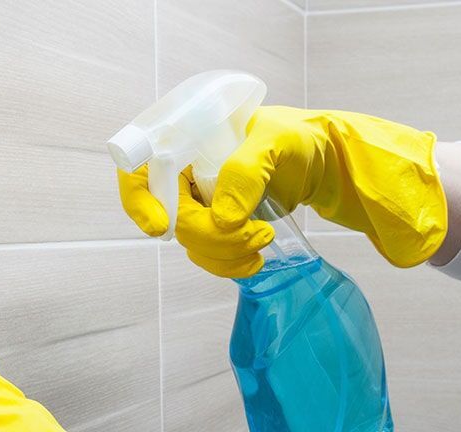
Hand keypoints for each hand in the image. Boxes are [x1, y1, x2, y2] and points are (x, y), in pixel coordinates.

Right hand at [118, 106, 447, 275]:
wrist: (323, 162)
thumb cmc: (298, 139)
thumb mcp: (277, 143)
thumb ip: (248, 172)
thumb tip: (223, 217)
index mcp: (185, 142)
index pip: (137, 169)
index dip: (138, 200)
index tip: (162, 227)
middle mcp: (184, 174)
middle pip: (170, 219)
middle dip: (209, 236)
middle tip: (255, 235)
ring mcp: (199, 203)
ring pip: (190, 243)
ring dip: (223, 254)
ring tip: (264, 241)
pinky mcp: (217, 226)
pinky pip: (207, 256)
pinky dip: (229, 264)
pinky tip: (255, 258)